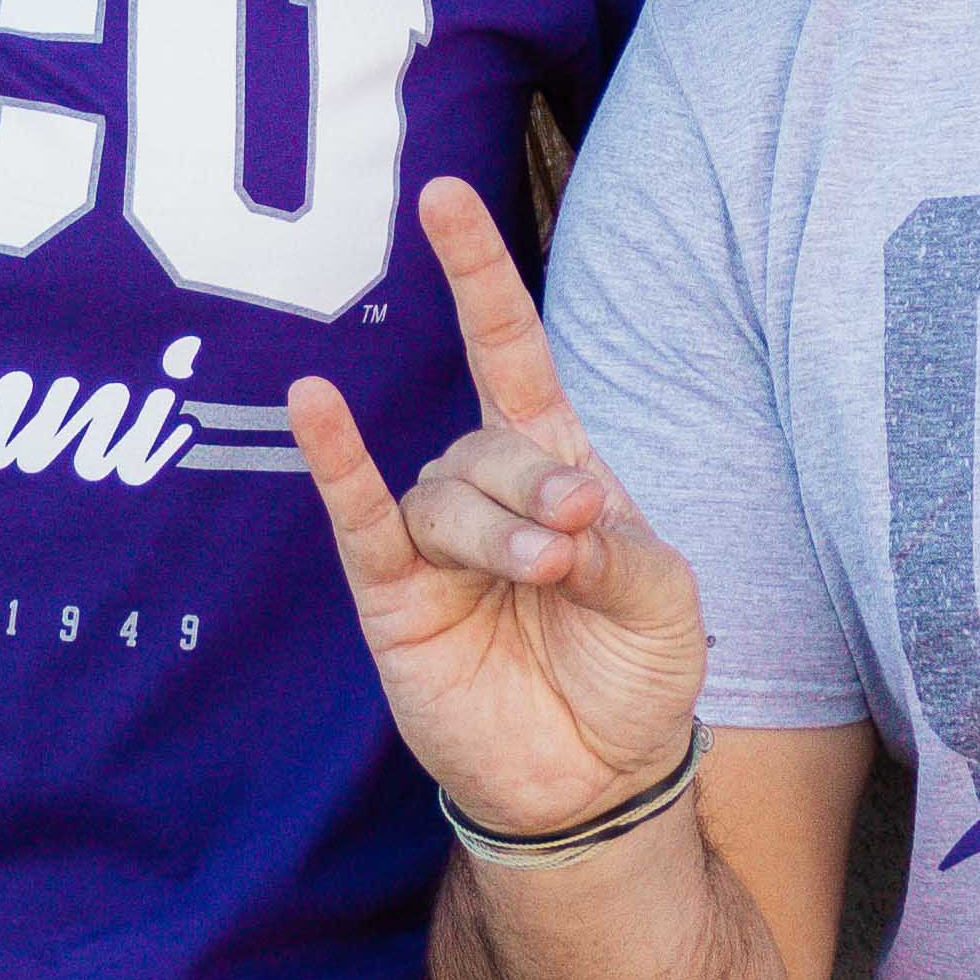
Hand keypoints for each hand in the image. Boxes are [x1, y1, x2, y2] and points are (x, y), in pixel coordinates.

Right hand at [291, 178, 707, 839]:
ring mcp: (433, 543)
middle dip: (535, 486)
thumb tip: (565, 516)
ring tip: (545, 578)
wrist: (594, 782)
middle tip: (576, 545)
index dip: (478, 276)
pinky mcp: (393, 595)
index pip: (508, 351)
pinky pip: (359, 517)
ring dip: (497, 529)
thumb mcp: (666, 604)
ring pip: (445, 494)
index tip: (442, 197)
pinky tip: (314, 404)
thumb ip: (623, 546)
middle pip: (489, 443)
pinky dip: (336, 461)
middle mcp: (486, 491)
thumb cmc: (632, 677)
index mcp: (558, 468)